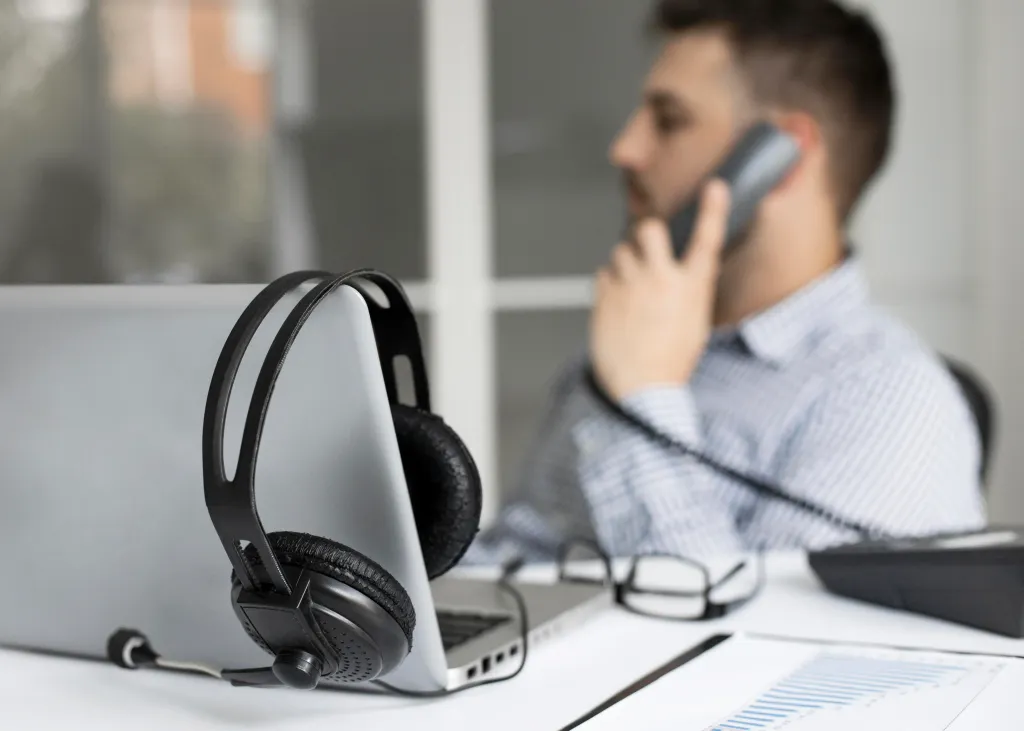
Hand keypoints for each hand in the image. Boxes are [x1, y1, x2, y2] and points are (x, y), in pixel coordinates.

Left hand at [589, 180, 731, 400]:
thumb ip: (685, 292)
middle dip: (645, 235)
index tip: (715, 187)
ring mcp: (631, 285)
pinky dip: (609, 283)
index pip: (707, 239)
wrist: (642, 390)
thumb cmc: (670, 362)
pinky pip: (603, 273)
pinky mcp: (605, 296)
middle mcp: (662, 279)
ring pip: (621, 251)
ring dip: (625, 264)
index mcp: (693, 287)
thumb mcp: (694, 324)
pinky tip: (617, 305)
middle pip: (648, 230)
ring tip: (631, 292)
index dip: (712, 210)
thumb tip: (673, 275)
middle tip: (646, 252)